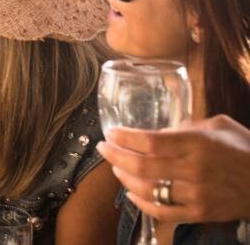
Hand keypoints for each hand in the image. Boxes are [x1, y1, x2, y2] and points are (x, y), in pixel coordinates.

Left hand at [97, 114, 249, 223]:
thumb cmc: (245, 149)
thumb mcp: (220, 126)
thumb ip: (187, 126)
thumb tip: (159, 131)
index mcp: (198, 144)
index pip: (151, 141)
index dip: (125, 138)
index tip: (110, 132)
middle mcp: (195, 170)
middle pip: (143, 165)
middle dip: (115, 155)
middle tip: (104, 147)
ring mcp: (197, 194)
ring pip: (148, 190)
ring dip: (125, 178)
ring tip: (116, 166)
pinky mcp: (200, 213)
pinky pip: (162, 212)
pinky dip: (141, 203)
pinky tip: (132, 193)